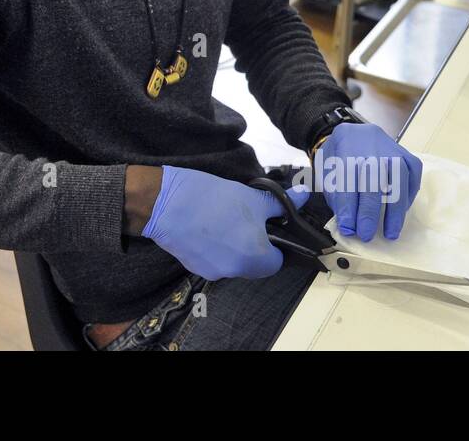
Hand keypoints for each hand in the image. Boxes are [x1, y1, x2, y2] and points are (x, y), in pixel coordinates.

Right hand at [140, 165, 310, 279]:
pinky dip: (213, 246)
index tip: (267, 226)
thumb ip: (280, 203)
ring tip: (220, 218)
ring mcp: (211, 271)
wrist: (164, 203)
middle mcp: (235, 271)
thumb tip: (305, 196)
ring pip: (232, 261)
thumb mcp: (251, 196)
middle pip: (253, 264)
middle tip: (244, 217)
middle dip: (252, 243)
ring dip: (232, 245)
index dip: (275, 244)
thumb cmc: (212, 198)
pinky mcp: (192, 267)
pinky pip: (213, 259)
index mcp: (254, 257)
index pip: (276, 262)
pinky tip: (204, 225)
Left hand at [316, 122, 421, 241]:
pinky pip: (413, 175)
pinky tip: (401, 211)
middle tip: (366, 235)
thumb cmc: (338, 156)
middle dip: (369, 214)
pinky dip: (409, 195)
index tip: (349, 229)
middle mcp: (371, 146)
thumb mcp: (326, 169)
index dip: (348, 209)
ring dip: (394, 211)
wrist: (353, 132)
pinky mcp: (407, 154)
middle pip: (373, 183)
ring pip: (398, 181)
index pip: (347, 181)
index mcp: (344, 146)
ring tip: (390, 233)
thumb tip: (348, 220)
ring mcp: (392, 149)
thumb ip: (335, 192)